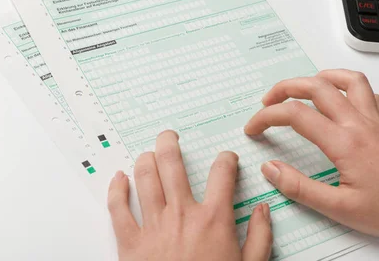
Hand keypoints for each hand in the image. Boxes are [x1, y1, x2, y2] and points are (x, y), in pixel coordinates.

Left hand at [107, 131, 272, 260]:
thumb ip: (260, 236)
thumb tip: (262, 211)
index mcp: (214, 219)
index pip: (222, 173)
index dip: (226, 159)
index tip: (226, 159)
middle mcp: (182, 214)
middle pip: (172, 164)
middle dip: (169, 143)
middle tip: (169, 136)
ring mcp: (153, 226)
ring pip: (145, 178)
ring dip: (145, 159)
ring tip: (147, 152)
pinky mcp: (130, 242)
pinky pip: (118, 208)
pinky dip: (116, 189)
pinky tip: (118, 178)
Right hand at [244, 69, 378, 253]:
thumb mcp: (341, 209)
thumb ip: (301, 188)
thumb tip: (272, 170)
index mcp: (344, 142)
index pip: (295, 115)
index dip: (267, 117)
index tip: (254, 127)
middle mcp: (359, 123)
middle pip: (316, 86)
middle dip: (285, 87)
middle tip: (268, 100)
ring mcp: (375, 121)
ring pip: (346, 80)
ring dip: (320, 78)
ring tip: (303, 87)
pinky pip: (368, 93)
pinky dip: (349, 87)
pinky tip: (343, 99)